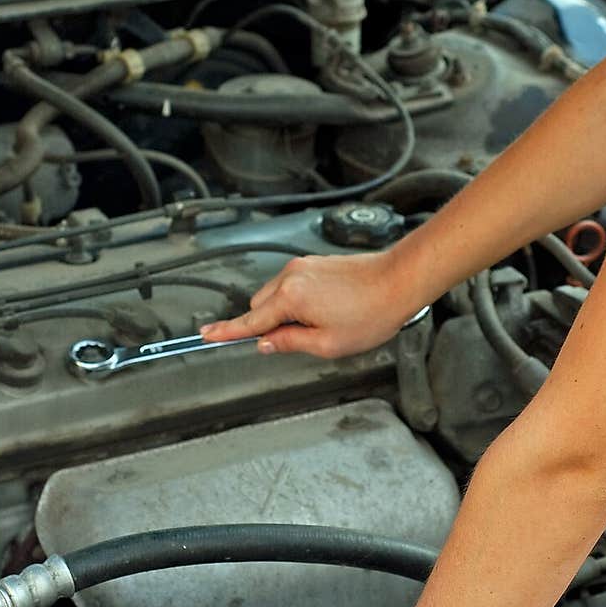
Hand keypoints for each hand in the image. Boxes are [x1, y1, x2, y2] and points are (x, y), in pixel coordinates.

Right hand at [200, 250, 417, 359]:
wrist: (399, 281)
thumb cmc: (371, 313)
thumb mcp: (328, 344)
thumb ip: (290, 343)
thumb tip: (264, 344)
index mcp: (290, 297)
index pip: (249, 320)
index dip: (227, 332)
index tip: (206, 335)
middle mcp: (290, 276)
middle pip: (260, 306)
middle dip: (270, 325)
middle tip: (305, 338)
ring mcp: (302, 266)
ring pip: (276, 295)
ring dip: (286, 312)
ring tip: (325, 322)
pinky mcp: (314, 262)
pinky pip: (292, 285)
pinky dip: (299, 300)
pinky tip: (329, 309)